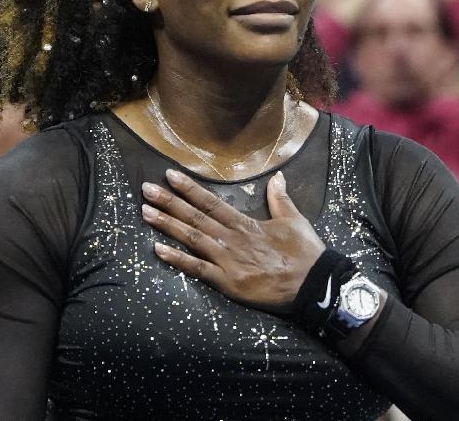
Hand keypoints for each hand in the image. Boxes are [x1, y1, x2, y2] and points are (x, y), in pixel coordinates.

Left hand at [141, 169, 325, 313]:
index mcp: (246, 223)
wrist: (313, 284)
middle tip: (145, 189)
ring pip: (191, 239)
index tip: (170, 175)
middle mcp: (231, 238)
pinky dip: (177, 260)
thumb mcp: (294, 220)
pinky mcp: (227, 282)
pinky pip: (197, 269)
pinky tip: (157, 251)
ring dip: (167, 225)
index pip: (211, 202)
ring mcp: (227, 261)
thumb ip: (280, 199)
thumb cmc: (304, 253)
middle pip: (195, 217)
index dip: (189, 189)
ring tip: (145, 212)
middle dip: (169, 202)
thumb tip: (277, 176)